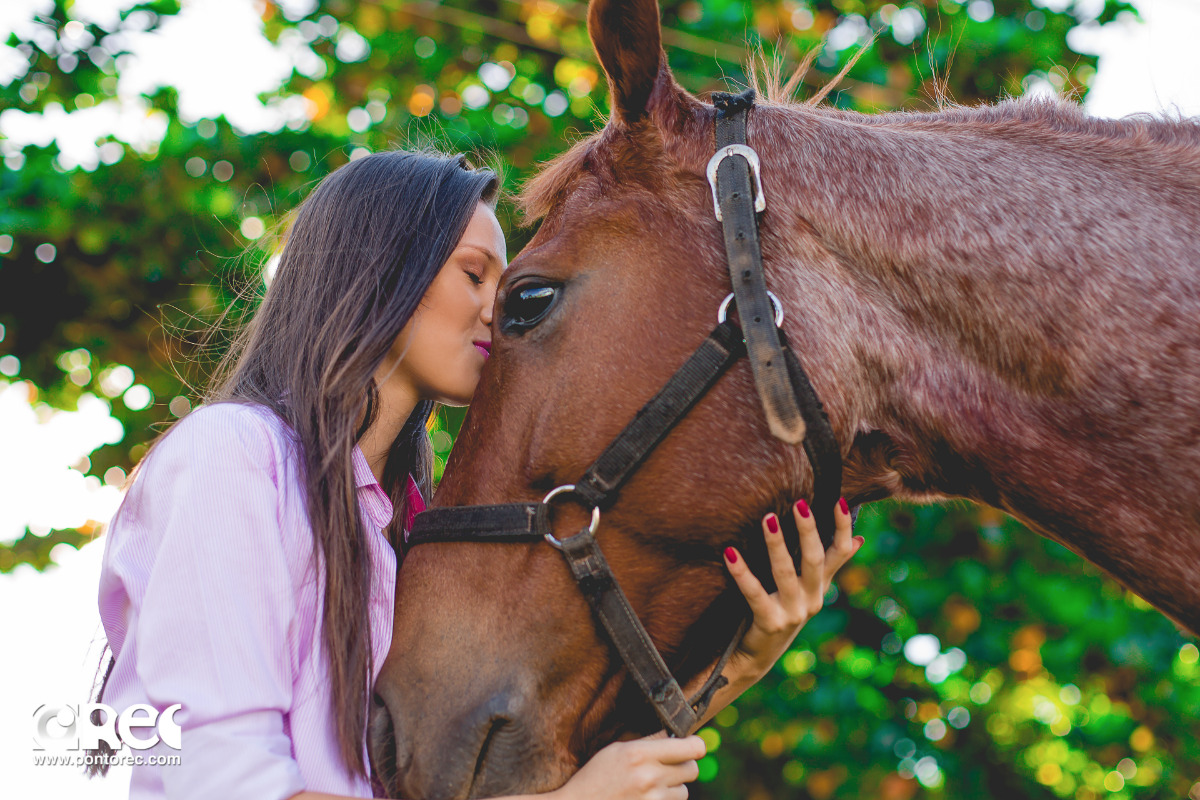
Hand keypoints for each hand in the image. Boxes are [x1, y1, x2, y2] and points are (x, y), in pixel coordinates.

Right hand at [549, 733, 704, 799]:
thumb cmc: (595, 776)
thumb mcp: (617, 750)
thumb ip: (648, 742)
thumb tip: (674, 734)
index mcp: (640, 754)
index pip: (692, 748)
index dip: (695, 745)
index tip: (690, 745)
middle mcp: (650, 777)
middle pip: (693, 770)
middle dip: (684, 766)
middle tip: (669, 765)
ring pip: (684, 791)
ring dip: (674, 787)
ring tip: (652, 785)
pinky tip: (646, 797)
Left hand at [722, 497, 860, 684]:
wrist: (757, 656)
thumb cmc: (782, 611)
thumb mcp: (808, 588)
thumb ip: (830, 564)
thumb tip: (858, 539)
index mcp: (821, 586)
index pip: (840, 552)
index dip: (842, 528)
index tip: (840, 500)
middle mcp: (813, 599)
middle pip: (815, 559)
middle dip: (809, 530)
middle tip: (800, 503)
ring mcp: (793, 613)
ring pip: (785, 572)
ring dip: (776, 544)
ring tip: (767, 518)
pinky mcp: (770, 623)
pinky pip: (754, 593)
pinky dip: (742, 572)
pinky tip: (729, 552)